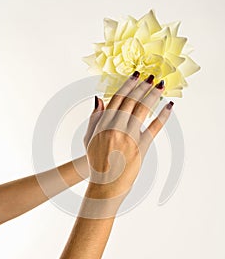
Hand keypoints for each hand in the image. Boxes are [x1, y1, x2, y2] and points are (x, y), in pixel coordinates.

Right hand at [84, 71, 173, 200]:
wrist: (106, 183)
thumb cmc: (96, 161)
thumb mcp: (89, 138)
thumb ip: (94, 117)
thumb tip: (99, 97)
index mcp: (103, 123)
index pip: (117, 98)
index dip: (128, 84)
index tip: (136, 75)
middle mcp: (116, 127)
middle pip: (132, 101)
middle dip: (142, 86)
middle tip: (151, 76)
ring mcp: (130, 136)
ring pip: (143, 109)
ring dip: (153, 95)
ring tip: (160, 85)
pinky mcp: (142, 146)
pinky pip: (154, 127)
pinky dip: (163, 116)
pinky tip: (169, 106)